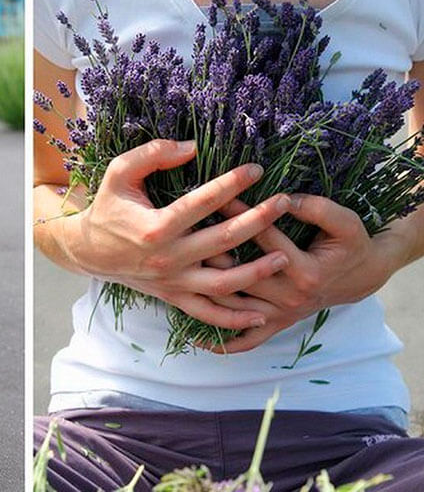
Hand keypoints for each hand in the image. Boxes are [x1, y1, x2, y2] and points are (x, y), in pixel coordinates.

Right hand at [58, 138, 292, 330]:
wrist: (89, 251)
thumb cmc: (108, 208)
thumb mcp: (118, 173)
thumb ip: (152, 154)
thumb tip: (191, 146)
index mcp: (155, 227)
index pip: (203, 202)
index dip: (233, 183)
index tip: (256, 169)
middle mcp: (167, 258)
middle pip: (223, 240)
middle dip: (259, 219)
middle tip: (285, 202)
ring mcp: (172, 282)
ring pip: (223, 283)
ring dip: (257, 271)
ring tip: (284, 255)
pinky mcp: (173, 297)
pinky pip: (208, 314)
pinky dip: (235, 319)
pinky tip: (262, 314)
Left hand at [203, 194, 405, 352]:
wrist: (360, 276)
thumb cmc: (350, 245)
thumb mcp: (345, 223)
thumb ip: (317, 208)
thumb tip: (286, 198)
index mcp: (305, 272)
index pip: (263, 239)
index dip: (238, 215)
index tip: (214, 197)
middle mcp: (289, 298)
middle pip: (240, 275)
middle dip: (211, 251)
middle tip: (183, 233)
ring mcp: (280, 315)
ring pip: (233, 308)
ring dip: (205, 291)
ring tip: (179, 269)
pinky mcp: (276, 325)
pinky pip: (246, 342)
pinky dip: (222, 342)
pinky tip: (195, 337)